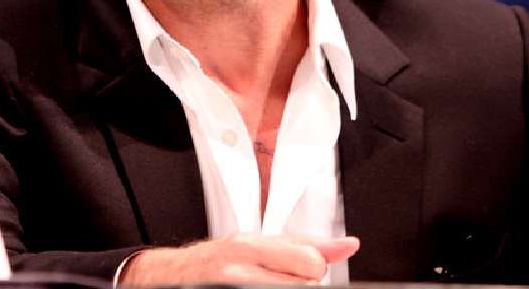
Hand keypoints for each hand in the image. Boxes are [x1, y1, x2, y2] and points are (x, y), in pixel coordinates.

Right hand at [118, 234, 359, 284]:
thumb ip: (308, 245)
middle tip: (278, 279)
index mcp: (251, 246)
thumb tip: (349, 245)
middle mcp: (239, 271)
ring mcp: (234, 288)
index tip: (296, 268)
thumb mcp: (263, 244)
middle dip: (299, 284)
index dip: (311, 268)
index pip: (311, 263)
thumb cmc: (224, 260)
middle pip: (305, 284)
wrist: (178, 276)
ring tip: (267, 284)